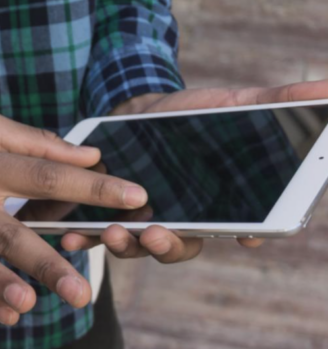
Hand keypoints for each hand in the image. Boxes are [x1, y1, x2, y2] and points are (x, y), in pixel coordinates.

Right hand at [0, 103, 148, 324]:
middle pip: (5, 232)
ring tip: (34, 304)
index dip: (89, 187)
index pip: (42, 175)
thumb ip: (35, 143)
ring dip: (0, 285)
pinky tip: (7, 314)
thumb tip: (87, 158)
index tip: (133, 198)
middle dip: (45, 262)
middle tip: (83, 290)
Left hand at [63, 80, 327, 260]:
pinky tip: (70, 236)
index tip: (246, 236)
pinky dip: (84, 236)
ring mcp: (141, 221)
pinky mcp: (107, 214)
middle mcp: (178, 220)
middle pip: (178, 247)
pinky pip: (96, 232)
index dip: (242, 235)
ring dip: (123, 246)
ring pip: (135, 246)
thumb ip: (278, 101)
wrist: (137, 109)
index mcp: (213, 205)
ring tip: (109, 233)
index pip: (235, 228)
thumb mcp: (236, 104)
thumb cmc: (193, 113)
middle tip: (155, 235)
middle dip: (166, 246)